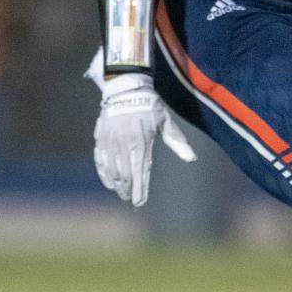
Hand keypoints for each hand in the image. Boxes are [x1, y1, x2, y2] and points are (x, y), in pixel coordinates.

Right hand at [86, 54, 195, 206]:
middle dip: (129, 190)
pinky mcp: (101, 138)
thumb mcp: (166, 121)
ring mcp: (110, 141)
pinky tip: (108, 182)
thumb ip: (177, 141)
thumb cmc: (150, 106)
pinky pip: (100, 160)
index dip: (140, 189)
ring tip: (122, 192)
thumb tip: (192, 158)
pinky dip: (103, 173)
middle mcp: (124, 144)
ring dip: (117, 184)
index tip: (140, 202)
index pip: (141, 172)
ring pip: (112, 170)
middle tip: (132, 199)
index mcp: (141, 142)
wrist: (127, 88)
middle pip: (125, 175)